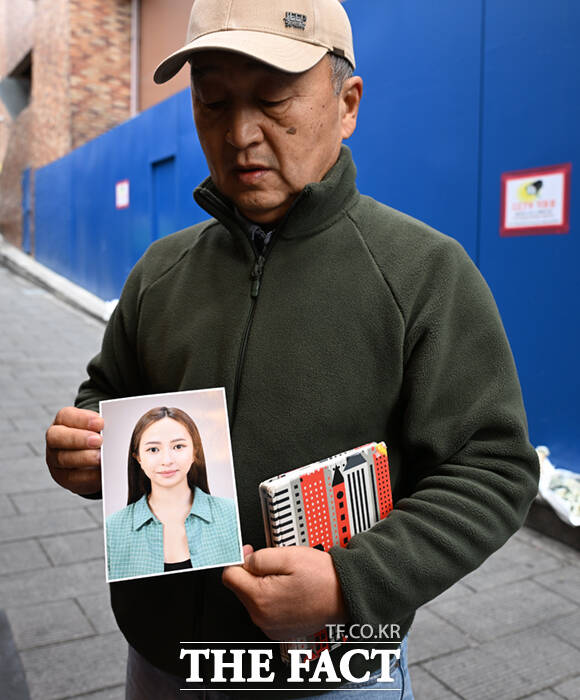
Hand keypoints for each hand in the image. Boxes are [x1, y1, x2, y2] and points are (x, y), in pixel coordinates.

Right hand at [45, 407, 102, 494]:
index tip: (100, 423)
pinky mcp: (63, 477)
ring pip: (63, 459)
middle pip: (57, 437)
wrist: (92, 460)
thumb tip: (117, 425)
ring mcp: (55, 459)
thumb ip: (105, 425)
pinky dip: (88, 475)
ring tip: (101, 458)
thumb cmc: (98, 436)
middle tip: (99, 441)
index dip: (82, 419)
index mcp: (63, 421)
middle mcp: (55, 440)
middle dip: (79, 438)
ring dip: (84, 458)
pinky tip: (101, 472)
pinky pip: (71, 478)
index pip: (65, 416)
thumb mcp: (99, 427)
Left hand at [222, 545, 346, 639]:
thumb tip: (243, 559)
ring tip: (287, 579)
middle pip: (241, 588)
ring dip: (264, 587)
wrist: (345, 596)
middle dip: (254, 574)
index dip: (239, 559)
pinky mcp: (279, 630)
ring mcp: (270, 626)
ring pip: (253, 599)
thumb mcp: (288, 555)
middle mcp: (262, 617)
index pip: (229, 576)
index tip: (250, 554)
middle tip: (277, 566)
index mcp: (260, 598)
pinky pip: (265, 611)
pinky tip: (290, 592)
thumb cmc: (322, 577)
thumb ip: (259, 557)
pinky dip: (273, 599)